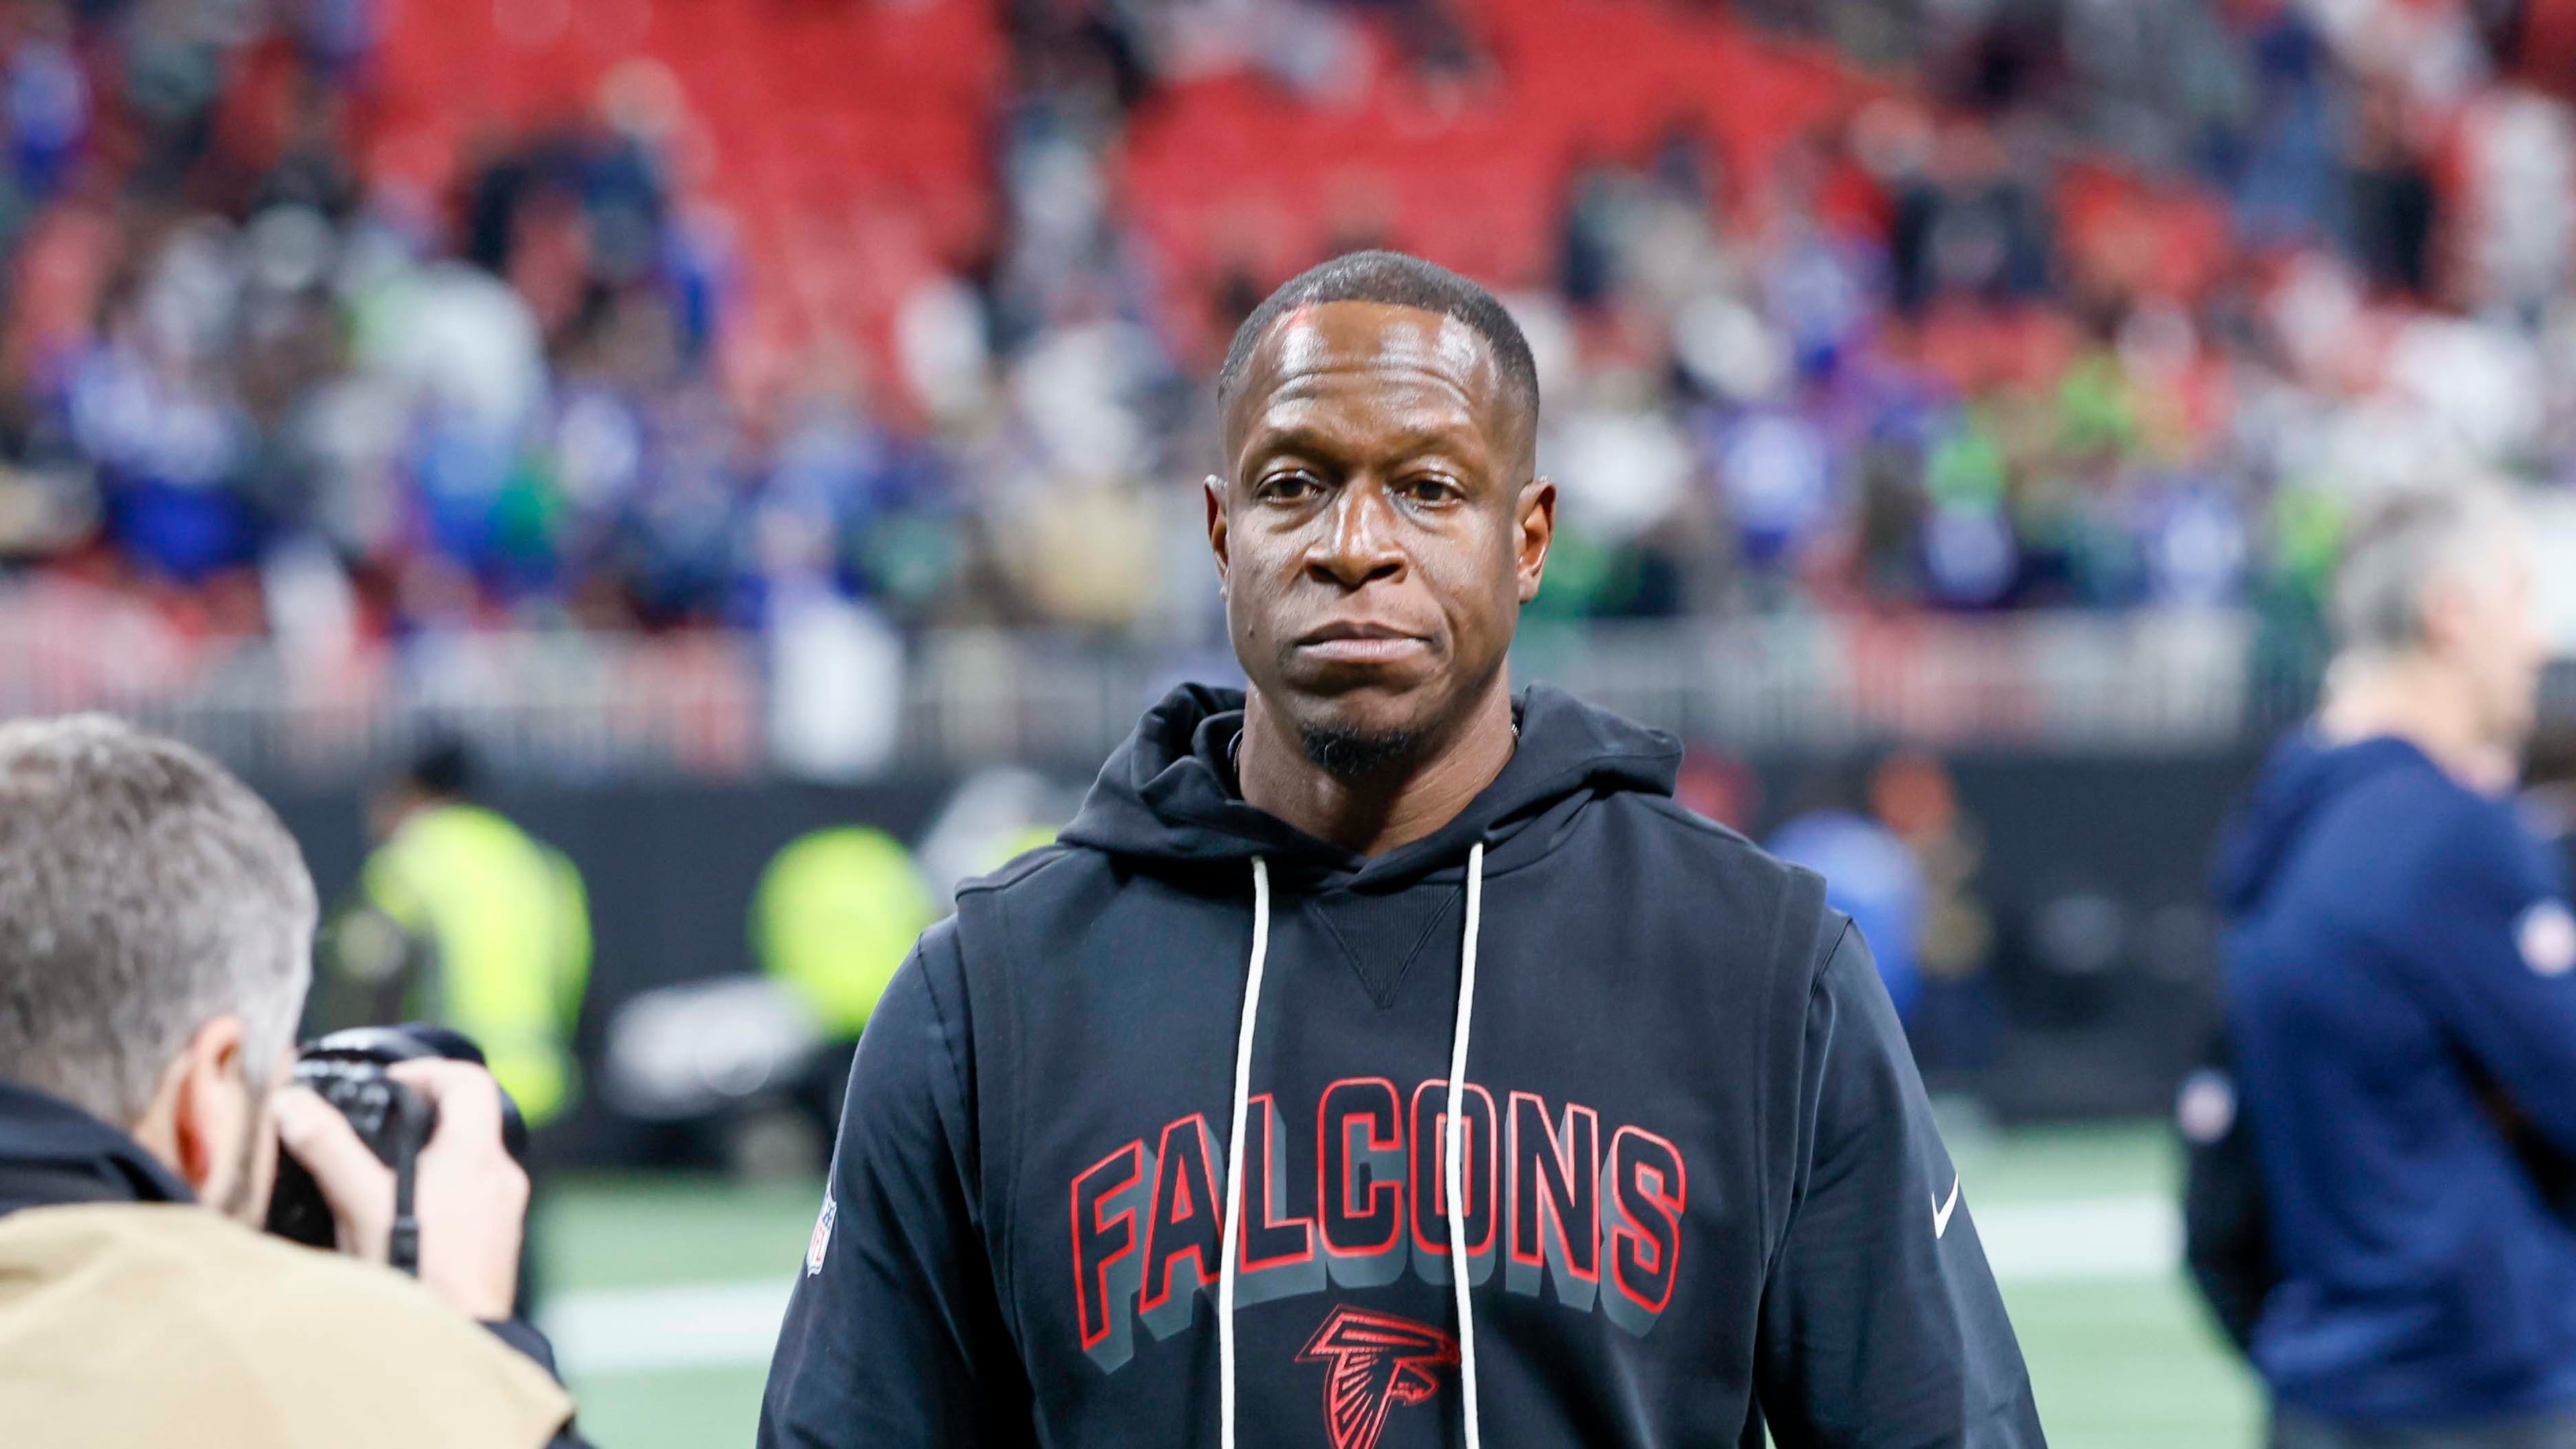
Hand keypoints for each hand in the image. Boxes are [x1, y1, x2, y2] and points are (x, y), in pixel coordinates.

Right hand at [275, 1059, 528, 1321]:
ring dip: (435, 1154)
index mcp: (476, 1155)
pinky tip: (408, 1215)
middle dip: (427, 1113)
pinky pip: (475, 1197)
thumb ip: (327, 1149)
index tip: (392, 1082)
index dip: (430, 1071)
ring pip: (473, 1161)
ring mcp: (504, 1211)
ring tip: (386, 1171)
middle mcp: (501, 1177)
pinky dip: (445, 1190)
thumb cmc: (417, 1273)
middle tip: (382, 1123)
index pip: (469, 1081)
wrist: (457, 1337)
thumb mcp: (362, 1204)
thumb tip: (291, 1104)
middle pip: (472, 1119)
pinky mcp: (498, 1242)